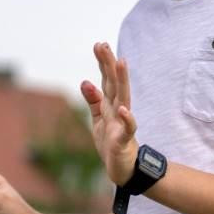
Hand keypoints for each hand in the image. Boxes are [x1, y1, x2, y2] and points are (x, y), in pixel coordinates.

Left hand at [81, 42, 137, 185]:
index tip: (99, 44)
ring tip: (121, 62)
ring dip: (122, 81)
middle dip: (108, 64)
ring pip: (123, 98)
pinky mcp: (125, 140)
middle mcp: (118, 110)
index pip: (107, 80)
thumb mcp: (98, 119)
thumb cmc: (111, 142)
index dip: (103, 63)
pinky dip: (127, 119)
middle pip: (114, 83)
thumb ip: (93, 101)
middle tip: (103, 44)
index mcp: (110, 105)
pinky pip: (128, 128)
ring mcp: (122, 124)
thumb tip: (84, 81)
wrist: (122, 169)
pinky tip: (124, 109)